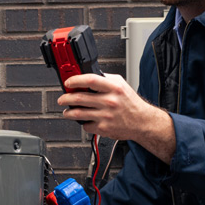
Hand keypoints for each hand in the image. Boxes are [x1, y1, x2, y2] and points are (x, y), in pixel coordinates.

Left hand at [58, 73, 176, 162]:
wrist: (142, 122)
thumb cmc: (131, 103)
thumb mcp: (122, 85)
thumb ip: (106, 79)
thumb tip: (89, 75)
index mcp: (114, 88)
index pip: (90, 80)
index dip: (76, 80)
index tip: (68, 82)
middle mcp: (109, 102)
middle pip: (80, 98)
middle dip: (66, 98)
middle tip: (62, 99)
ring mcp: (106, 116)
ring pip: (79, 113)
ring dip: (69, 112)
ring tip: (67, 112)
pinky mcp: (104, 128)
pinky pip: (86, 125)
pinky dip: (83, 123)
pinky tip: (85, 120)